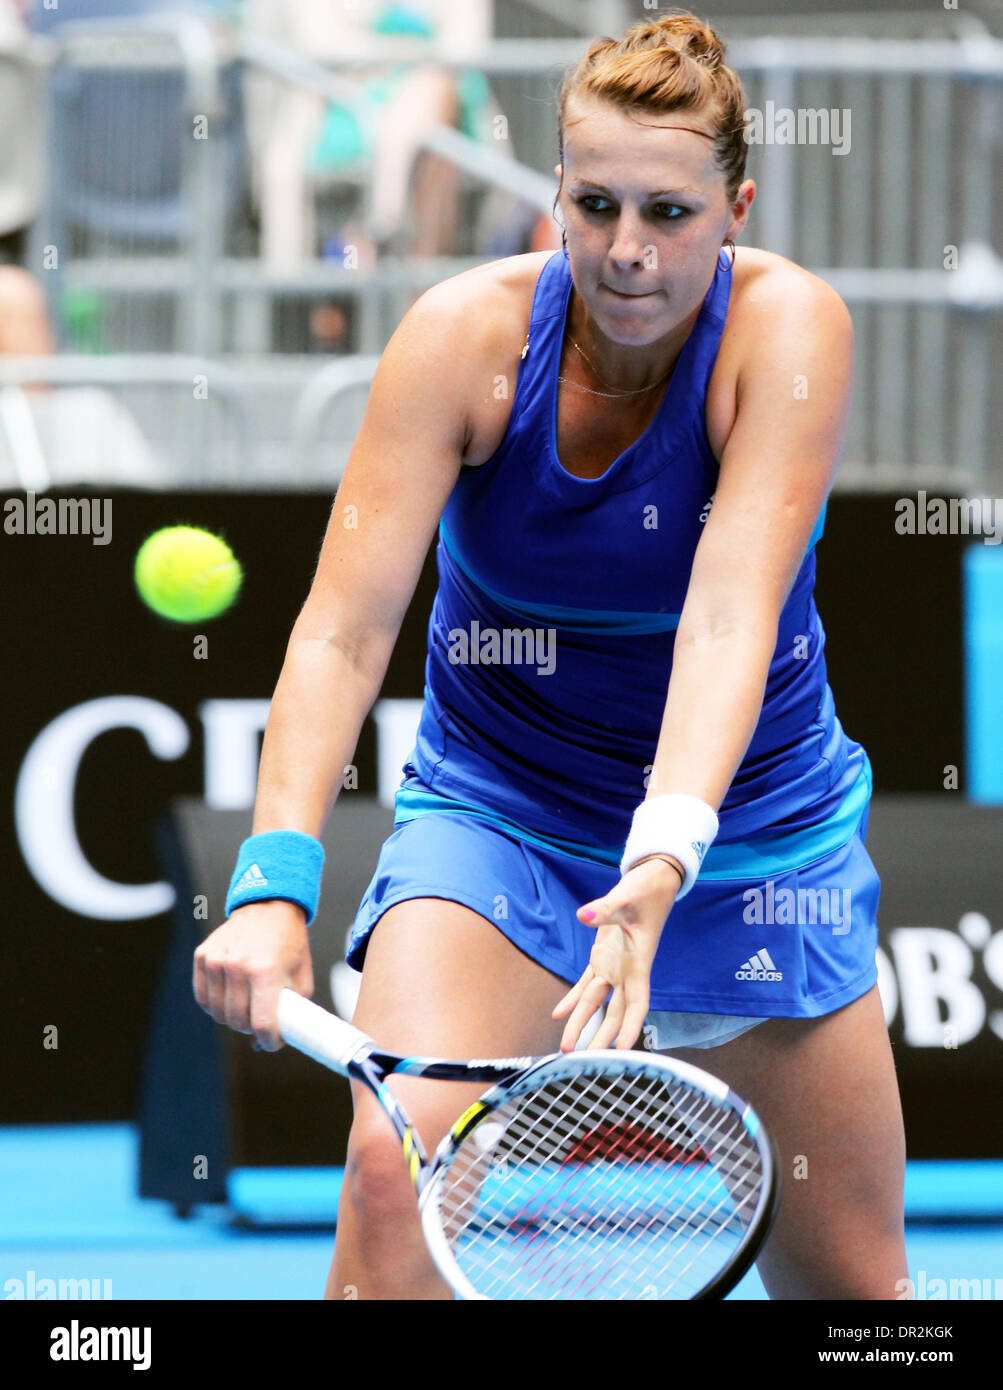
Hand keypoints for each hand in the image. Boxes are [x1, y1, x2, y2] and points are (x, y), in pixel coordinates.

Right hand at [193, 900, 313, 1050]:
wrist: (269, 908)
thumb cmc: (288, 945)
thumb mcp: (301, 977)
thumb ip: (291, 1012)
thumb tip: (263, 1042)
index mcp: (266, 970)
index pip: (261, 1023)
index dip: (269, 1041)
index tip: (272, 1042)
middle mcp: (238, 965)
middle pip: (237, 1021)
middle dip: (250, 1029)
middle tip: (260, 1021)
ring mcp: (216, 959)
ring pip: (218, 1012)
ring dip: (232, 1017)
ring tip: (247, 1007)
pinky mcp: (202, 956)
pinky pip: (203, 997)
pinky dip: (215, 1005)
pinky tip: (230, 997)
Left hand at [552, 857, 682, 1051]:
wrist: (651, 879)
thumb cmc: (645, 889)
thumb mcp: (626, 896)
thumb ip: (605, 908)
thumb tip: (584, 914)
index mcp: (638, 961)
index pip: (637, 1001)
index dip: (631, 1026)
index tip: (622, 1048)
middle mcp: (626, 969)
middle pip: (613, 1010)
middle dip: (600, 1035)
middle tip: (583, 1059)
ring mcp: (614, 964)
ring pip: (597, 1000)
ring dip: (582, 1022)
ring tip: (566, 1046)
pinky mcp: (603, 954)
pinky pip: (586, 983)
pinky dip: (572, 998)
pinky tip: (559, 1014)